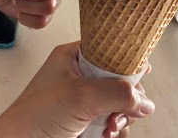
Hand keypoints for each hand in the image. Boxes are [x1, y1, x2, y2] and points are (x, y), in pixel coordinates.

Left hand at [0, 42, 153, 137]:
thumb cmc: (34, 116)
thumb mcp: (79, 97)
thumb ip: (115, 93)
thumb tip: (144, 99)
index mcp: (72, 57)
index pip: (107, 49)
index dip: (126, 58)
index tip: (143, 70)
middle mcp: (78, 75)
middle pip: (117, 78)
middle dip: (126, 96)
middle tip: (127, 108)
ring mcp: (82, 98)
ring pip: (117, 100)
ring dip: (121, 115)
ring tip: (112, 125)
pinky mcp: (84, 118)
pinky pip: (110, 118)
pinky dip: (115, 127)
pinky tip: (108, 133)